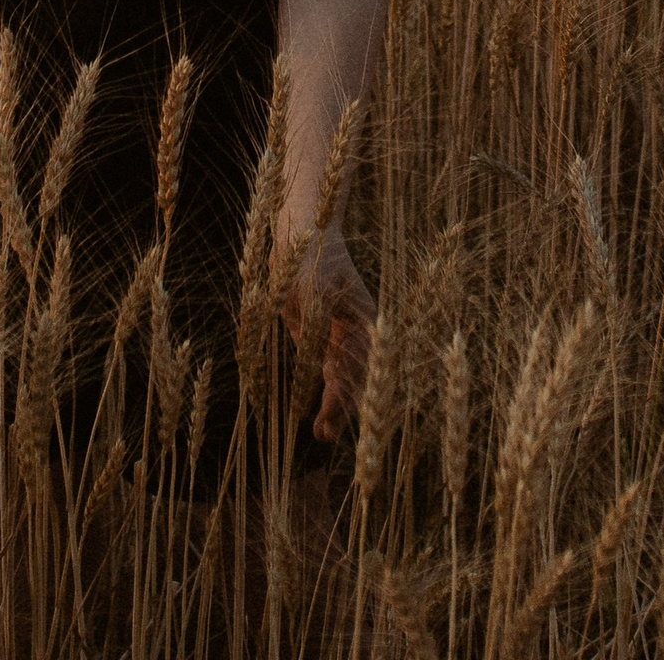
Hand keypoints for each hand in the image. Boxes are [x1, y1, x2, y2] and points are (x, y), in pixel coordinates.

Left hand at [280, 224, 377, 443]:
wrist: (303, 227)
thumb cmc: (309, 256)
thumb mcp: (311, 289)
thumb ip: (317, 327)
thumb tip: (326, 364)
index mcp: (361, 319)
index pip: (354, 367)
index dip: (343, 395)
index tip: (328, 418)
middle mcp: (353, 329)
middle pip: (351, 376)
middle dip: (340, 407)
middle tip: (324, 436)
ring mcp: (337, 330)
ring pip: (340, 376)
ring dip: (333, 404)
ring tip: (321, 433)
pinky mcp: (319, 331)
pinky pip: (326, 367)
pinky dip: (324, 389)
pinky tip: (316, 413)